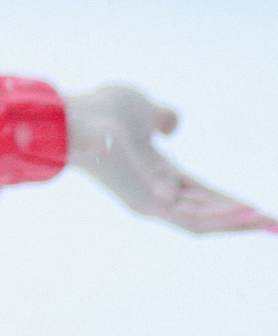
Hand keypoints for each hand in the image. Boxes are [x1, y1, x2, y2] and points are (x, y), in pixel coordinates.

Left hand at [64, 83, 274, 234]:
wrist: (77, 115)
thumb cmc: (102, 110)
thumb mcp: (144, 108)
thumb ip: (163, 118)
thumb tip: (171, 126)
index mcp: (157, 171)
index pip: (201, 193)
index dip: (231, 201)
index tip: (261, 210)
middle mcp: (155, 190)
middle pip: (208, 212)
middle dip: (243, 220)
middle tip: (276, 226)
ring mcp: (151, 200)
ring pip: (203, 222)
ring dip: (238, 223)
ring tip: (270, 223)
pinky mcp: (148, 204)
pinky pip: (192, 221)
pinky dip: (222, 219)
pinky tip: (248, 214)